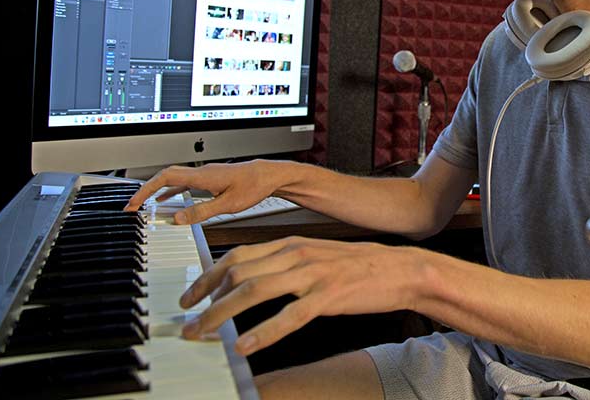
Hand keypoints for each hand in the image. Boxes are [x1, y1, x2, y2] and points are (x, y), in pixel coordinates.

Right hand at [122, 160, 286, 223]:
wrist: (270, 175)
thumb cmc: (254, 185)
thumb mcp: (228, 204)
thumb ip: (202, 211)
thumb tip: (178, 218)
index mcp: (202, 176)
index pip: (165, 178)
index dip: (146, 189)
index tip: (134, 203)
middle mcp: (201, 172)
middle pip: (165, 177)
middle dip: (146, 190)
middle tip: (132, 206)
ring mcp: (205, 174)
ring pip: (174, 179)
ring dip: (157, 190)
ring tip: (144, 205)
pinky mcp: (211, 179)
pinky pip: (184, 183)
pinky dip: (172, 191)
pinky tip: (169, 200)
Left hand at [179, 237, 424, 354]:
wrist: (401, 269)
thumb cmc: (359, 267)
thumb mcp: (316, 258)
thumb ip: (284, 266)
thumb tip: (251, 282)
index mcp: (292, 244)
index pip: (238, 256)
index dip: (208, 277)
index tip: (191, 296)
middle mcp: (297, 254)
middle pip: (238, 272)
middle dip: (205, 298)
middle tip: (188, 320)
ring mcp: (313, 274)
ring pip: (255, 290)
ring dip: (222, 314)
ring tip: (203, 333)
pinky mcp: (329, 295)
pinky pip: (289, 315)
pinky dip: (263, 332)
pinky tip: (245, 345)